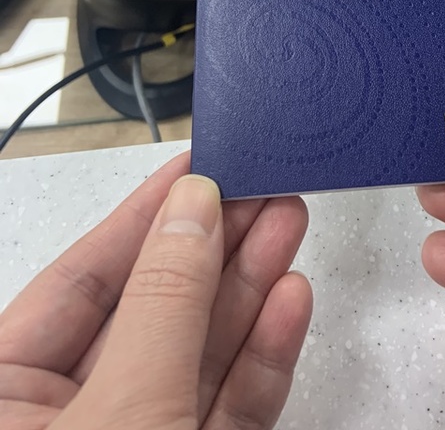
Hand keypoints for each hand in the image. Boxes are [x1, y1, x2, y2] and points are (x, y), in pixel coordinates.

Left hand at [0, 152, 311, 429]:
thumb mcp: (125, 411)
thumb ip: (164, 304)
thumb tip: (193, 210)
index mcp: (8, 399)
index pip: (79, 281)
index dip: (143, 216)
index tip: (196, 167)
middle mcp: (70, 418)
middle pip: (152, 308)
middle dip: (215, 244)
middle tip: (259, 186)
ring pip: (199, 351)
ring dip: (251, 286)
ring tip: (287, 220)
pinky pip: (228, 402)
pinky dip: (263, 354)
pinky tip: (289, 300)